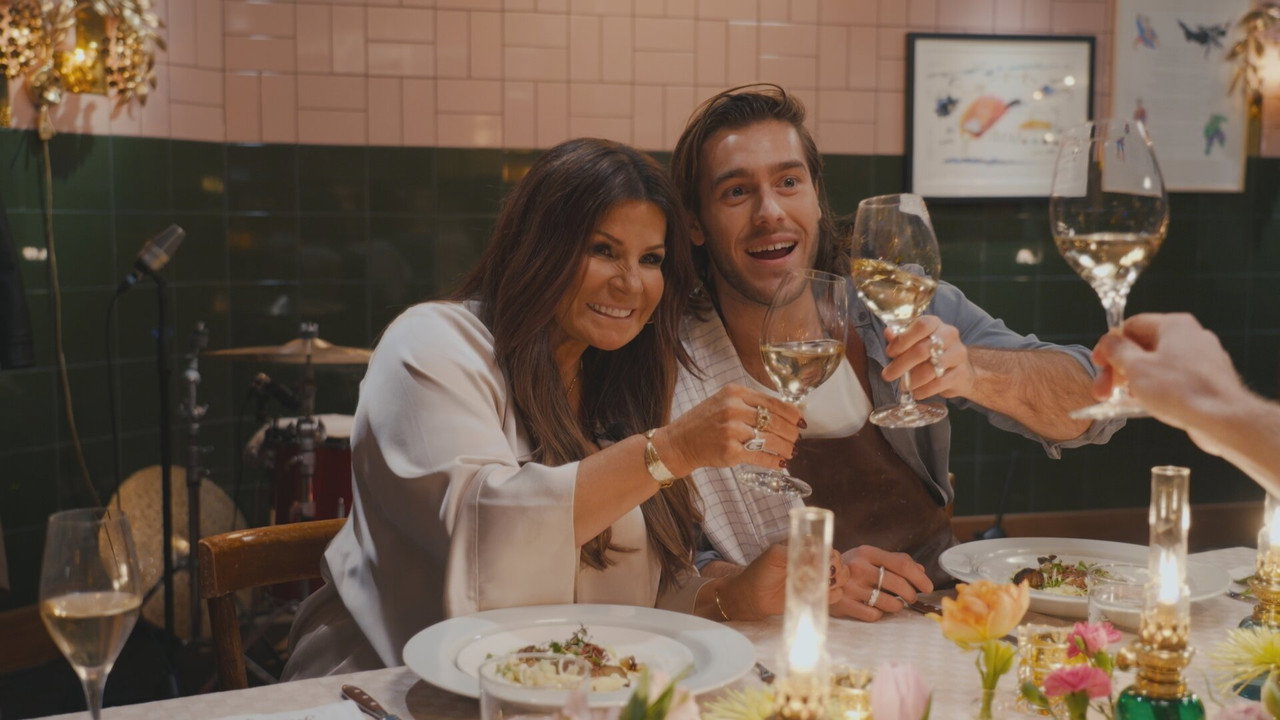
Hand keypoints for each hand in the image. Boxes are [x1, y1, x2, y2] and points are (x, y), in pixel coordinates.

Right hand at [658, 384, 802, 475]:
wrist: (679, 442)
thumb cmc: (704, 423)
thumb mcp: (724, 402)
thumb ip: (749, 404)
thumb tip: (784, 415)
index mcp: (734, 393)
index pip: (772, 402)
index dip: (791, 413)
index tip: (800, 421)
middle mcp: (733, 409)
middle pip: (774, 421)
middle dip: (790, 433)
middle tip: (796, 439)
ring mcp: (731, 431)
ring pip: (770, 440)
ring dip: (785, 448)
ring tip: (791, 452)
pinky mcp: (730, 451)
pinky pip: (760, 457)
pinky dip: (773, 461)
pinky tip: (780, 463)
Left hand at [719, 545, 849, 619]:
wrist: (752, 596)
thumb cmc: (761, 572)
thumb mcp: (775, 556)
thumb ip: (794, 551)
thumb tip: (815, 551)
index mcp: (806, 549)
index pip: (827, 547)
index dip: (830, 553)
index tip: (825, 560)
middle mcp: (814, 563)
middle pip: (838, 562)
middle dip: (835, 568)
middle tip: (824, 575)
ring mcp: (817, 580)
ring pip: (841, 578)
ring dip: (837, 581)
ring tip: (821, 585)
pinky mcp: (816, 596)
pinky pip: (835, 595)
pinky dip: (833, 595)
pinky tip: (819, 595)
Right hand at [830, 545, 932, 621]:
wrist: (814, 577)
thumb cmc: (848, 567)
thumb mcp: (868, 557)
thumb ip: (895, 560)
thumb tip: (921, 571)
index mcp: (867, 553)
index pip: (901, 564)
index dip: (919, 578)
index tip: (928, 588)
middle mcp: (859, 568)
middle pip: (898, 584)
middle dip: (910, 594)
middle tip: (911, 598)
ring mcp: (850, 587)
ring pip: (888, 602)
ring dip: (896, 606)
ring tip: (893, 604)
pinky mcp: (844, 604)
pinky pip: (873, 614)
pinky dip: (878, 613)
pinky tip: (874, 608)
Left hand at [881, 316, 975, 399]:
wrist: (960, 371)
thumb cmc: (931, 354)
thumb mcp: (914, 343)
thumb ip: (900, 339)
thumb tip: (888, 333)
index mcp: (935, 323)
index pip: (921, 326)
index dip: (903, 339)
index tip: (890, 353)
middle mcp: (949, 335)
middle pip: (922, 350)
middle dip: (901, 364)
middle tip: (887, 375)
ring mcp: (958, 354)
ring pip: (930, 369)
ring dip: (912, 381)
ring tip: (903, 386)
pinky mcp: (961, 374)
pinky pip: (938, 384)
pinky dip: (923, 390)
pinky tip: (916, 392)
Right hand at [1092, 313, 1246, 452]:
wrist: (1221, 418)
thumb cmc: (1179, 389)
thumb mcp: (1135, 367)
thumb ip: (1117, 350)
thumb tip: (1109, 342)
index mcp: (1174, 325)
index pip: (1131, 326)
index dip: (1110, 345)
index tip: (1098, 364)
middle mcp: (1191, 336)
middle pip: (1144, 347)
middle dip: (1119, 369)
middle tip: (1104, 390)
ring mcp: (1203, 359)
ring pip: (1158, 364)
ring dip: (1135, 380)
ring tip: (1123, 399)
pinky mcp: (1208, 380)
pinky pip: (1174, 379)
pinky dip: (1156, 388)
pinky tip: (1146, 404)